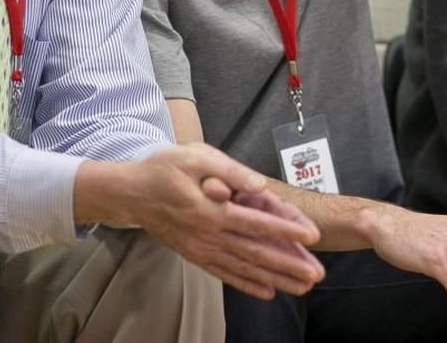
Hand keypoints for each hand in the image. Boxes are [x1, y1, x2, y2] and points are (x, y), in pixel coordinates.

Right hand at [81, 143, 324, 299]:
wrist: (130, 193)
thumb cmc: (163, 168)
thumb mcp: (195, 156)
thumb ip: (229, 170)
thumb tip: (258, 183)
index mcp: (212, 210)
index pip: (257, 222)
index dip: (286, 230)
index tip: (312, 236)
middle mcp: (209, 234)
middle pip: (256, 252)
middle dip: (289, 263)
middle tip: (316, 273)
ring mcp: (202, 249)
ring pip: (245, 267)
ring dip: (276, 278)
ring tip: (302, 287)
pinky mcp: (195, 255)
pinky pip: (225, 274)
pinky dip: (247, 284)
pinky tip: (267, 291)